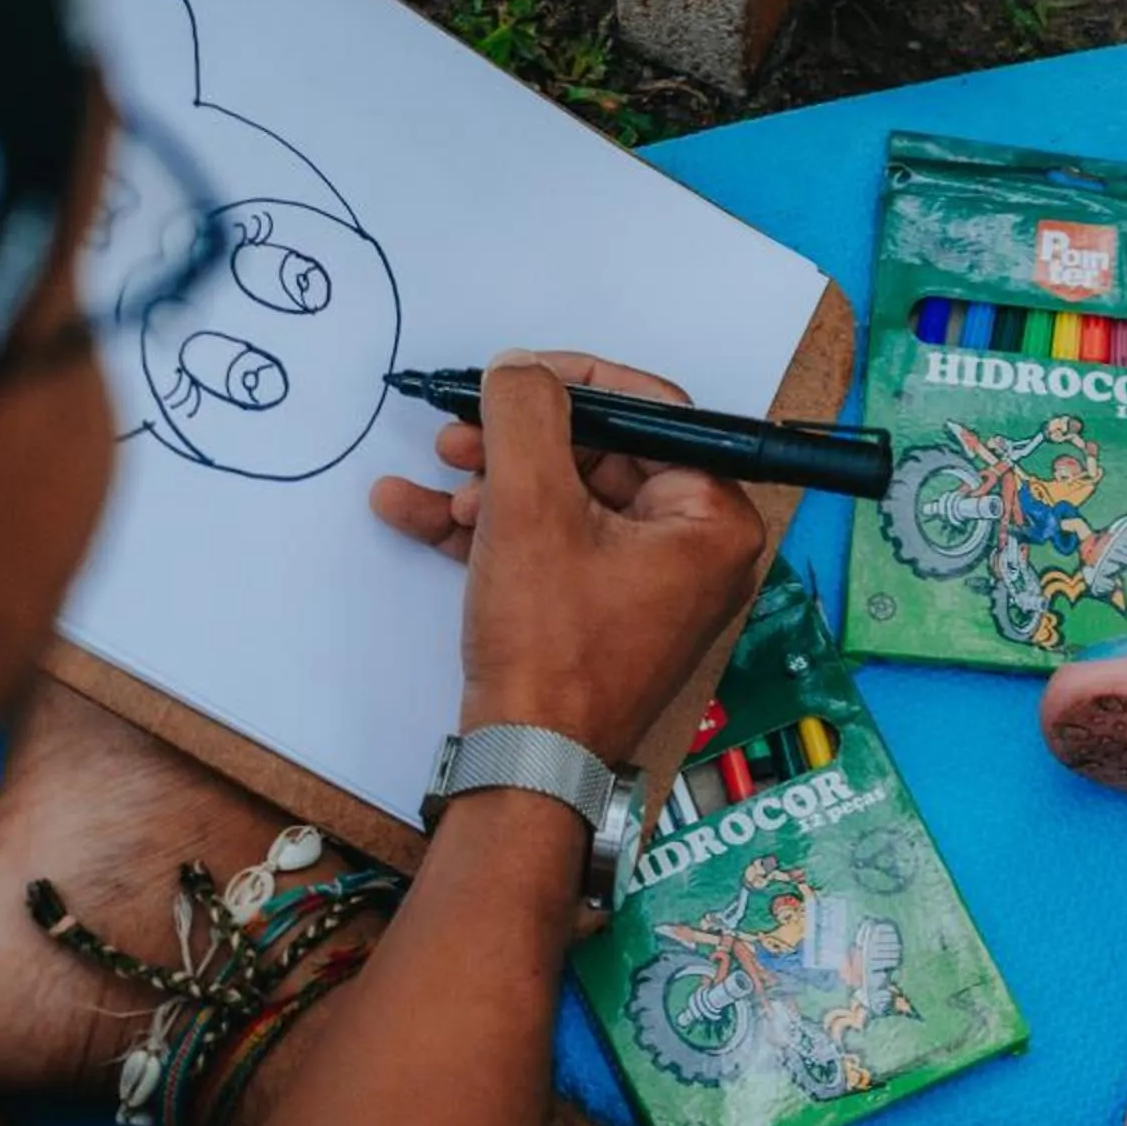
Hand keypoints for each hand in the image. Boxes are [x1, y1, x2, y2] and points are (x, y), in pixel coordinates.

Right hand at [371, 351, 766, 762]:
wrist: (528, 758)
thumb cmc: (552, 647)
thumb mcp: (530, 506)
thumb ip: (525, 416)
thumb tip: (520, 366)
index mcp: (712, 519)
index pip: (655, 413)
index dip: (576, 383)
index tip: (516, 373)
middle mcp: (696, 548)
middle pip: (601, 456)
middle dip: (518, 444)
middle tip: (457, 436)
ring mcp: (650, 582)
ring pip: (565, 500)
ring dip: (493, 486)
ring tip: (437, 488)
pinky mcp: (604, 610)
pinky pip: (550, 546)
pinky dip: (491, 530)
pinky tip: (413, 513)